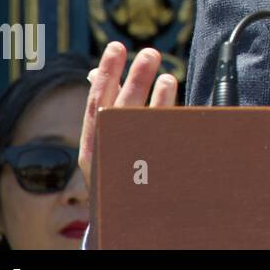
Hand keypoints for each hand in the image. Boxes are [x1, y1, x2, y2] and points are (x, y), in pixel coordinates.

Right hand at [79, 42, 178, 191]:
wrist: (122, 222)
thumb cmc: (114, 170)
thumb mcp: (102, 140)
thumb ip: (103, 107)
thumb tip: (100, 70)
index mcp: (91, 146)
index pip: (96, 104)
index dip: (106, 75)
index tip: (117, 47)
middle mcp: (104, 156)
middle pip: (118, 113)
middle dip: (134, 81)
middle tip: (150, 53)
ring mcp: (125, 169)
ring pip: (139, 131)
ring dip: (155, 102)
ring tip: (168, 77)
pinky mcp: (146, 180)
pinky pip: (160, 152)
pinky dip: (167, 130)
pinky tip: (178, 114)